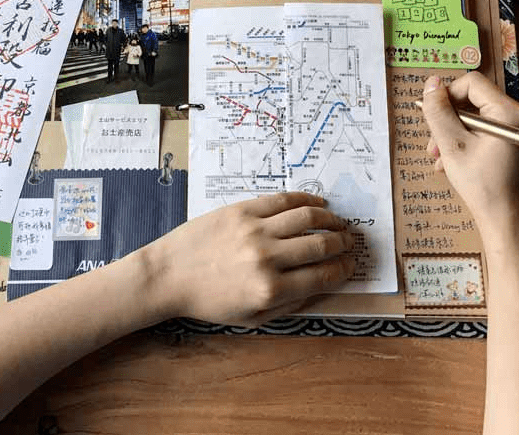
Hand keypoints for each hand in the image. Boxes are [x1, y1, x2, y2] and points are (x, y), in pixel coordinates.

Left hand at [142, 192, 354, 326]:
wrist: (168, 275)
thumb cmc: (208, 301)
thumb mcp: (250, 318)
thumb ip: (289, 304)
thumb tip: (321, 286)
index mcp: (270, 291)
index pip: (322, 276)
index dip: (343, 269)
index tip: (350, 264)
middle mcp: (266, 259)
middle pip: (320, 244)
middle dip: (342, 243)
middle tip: (350, 241)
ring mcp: (254, 230)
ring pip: (306, 217)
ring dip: (330, 219)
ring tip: (338, 221)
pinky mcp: (242, 210)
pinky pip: (282, 200)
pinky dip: (306, 199)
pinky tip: (317, 203)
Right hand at [420, 73, 518, 235]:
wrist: (505, 216)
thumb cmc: (482, 185)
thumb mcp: (452, 144)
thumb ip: (438, 111)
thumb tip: (431, 84)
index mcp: (510, 113)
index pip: (472, 83)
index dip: (447, 95)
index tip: (433, 115)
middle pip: (474, 99)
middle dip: (449, 119)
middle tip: (433, 143)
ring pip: (477, 115)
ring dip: (454, 132)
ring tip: (440, 156)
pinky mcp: (517, 138)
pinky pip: (486, 127)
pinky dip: (467, 138)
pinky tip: (452, 160)